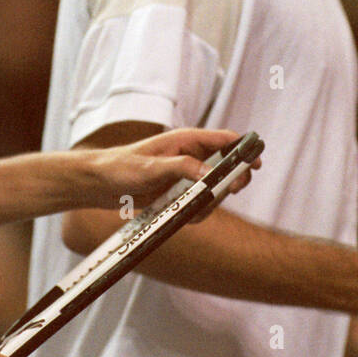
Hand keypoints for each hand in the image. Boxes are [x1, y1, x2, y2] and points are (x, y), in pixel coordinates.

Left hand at [81, 128, 248, 210]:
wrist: (99, 184)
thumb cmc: (121, 167)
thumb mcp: (151, 167)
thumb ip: (182, 168)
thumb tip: (210, 174)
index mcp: (186, 140)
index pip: (225, 140)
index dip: (244, 149)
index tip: (257, 162)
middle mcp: (191, 157)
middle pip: (228, 167)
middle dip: (232, 181)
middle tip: (229, 191)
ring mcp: (187, 176)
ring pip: (216, 191)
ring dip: (211, 203)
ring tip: (191, 209)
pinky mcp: (180, 193)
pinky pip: (201, 206)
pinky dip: (198, 213)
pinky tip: (182, 216)